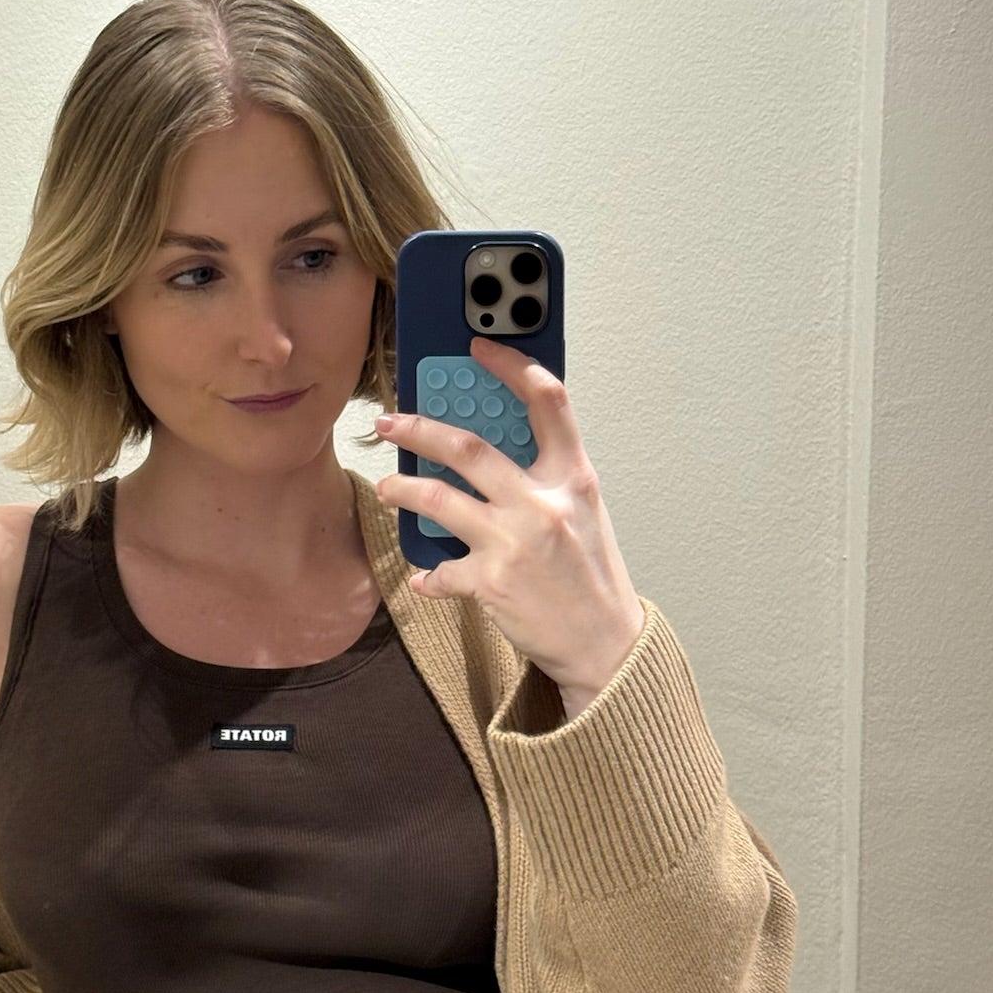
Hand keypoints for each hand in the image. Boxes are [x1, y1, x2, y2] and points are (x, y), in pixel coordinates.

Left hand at [373, 336, 645, 710]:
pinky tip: (425, 576)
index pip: (548, 402)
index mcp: (573, 478)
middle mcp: (544, 503)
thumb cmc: (591, 577)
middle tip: (389, 423)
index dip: (511, 367)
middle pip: (469, 447)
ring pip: (439, 498)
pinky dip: (429, 573)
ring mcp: (516, 541)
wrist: (606, 644)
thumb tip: (494, 451)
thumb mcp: (583, 514)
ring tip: (386, 487)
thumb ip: (545, 478)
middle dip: (419, 430)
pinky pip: (442, 569)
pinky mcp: (493, 581)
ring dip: (403, 489)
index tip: (479, 348)